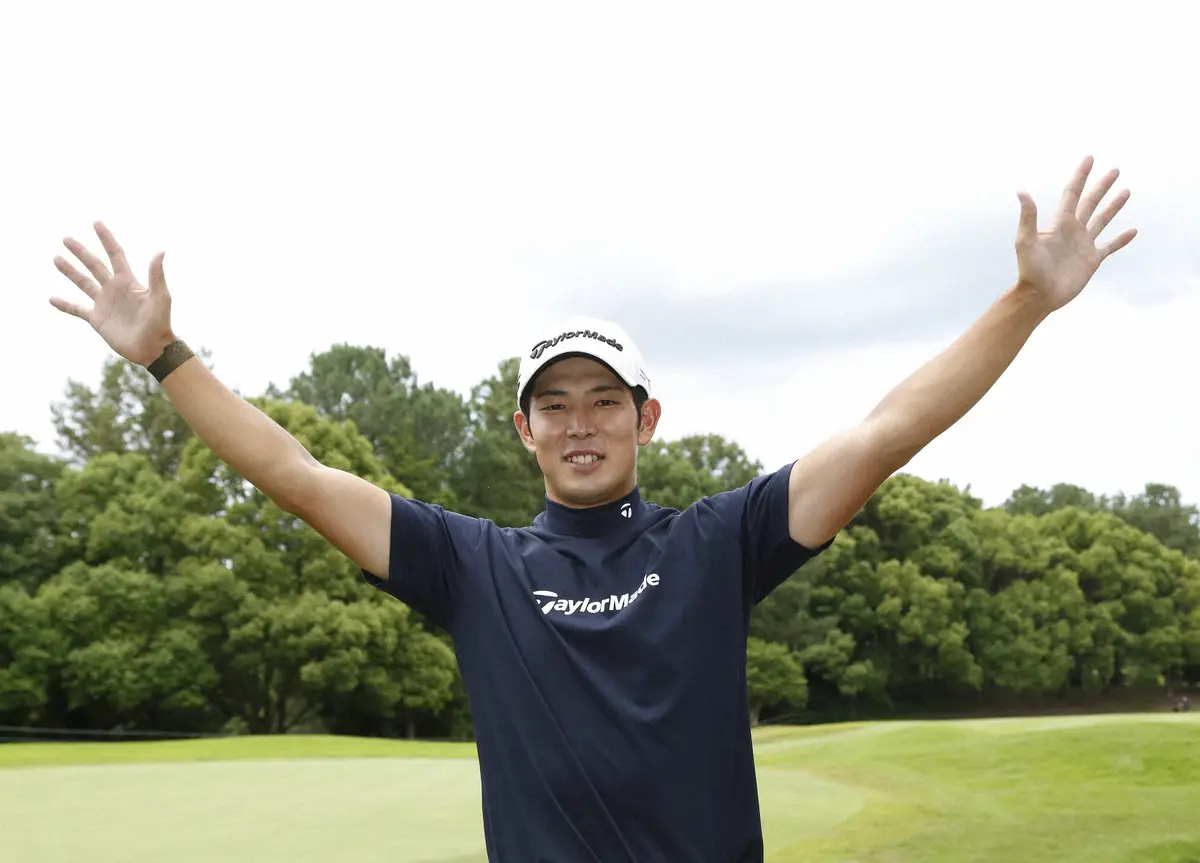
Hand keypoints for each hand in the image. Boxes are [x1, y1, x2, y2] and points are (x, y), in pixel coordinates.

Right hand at [50, 222, 176, 365]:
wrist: (153, 348)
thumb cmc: (160, 323)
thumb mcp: (160, 297)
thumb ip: (157, 275)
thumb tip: (160, 251)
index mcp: (128, 282)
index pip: (115, 255)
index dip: (106, 239)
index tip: (96, 223)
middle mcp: (114, 289)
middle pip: (95, 265)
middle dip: (81, 252)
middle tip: (66, 239)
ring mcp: (105, 304)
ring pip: (83, 283)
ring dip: (70, 271)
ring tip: (56, 258)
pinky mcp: (97, 319)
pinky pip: (77, 310)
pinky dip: (65, 305)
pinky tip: (51, 299)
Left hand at [1014, 156, 1137, 312]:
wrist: (1039, 296)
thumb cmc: (1030, 269)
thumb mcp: (1026, 240)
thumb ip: (1028, 216)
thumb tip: (1021, 191)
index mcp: (1060, 223)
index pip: (1073, 193)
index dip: (1081, 176)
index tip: (1090, 158)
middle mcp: (1073, 230)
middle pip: (1091, 202)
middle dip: (1102, 186)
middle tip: (1115, 170)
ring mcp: (1083, 244)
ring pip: (1102, 220)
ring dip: (1114, 206)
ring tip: (1126, 192)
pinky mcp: (1092, 260)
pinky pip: (1110, 246)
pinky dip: (1121, 239)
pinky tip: (1133, 231)